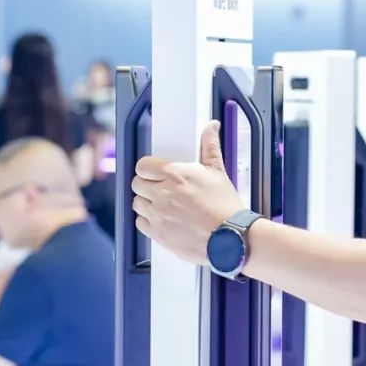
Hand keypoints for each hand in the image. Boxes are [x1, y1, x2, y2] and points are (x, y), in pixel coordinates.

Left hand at [132, 121, 243, 264]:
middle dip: (146, 185)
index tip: (154, 173)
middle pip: (136, 184)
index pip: (143, 166)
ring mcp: (158, 214)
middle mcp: (163, 193)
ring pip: (137, 204)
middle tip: (159, 189)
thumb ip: (210, 147)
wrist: (230, 238)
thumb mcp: (218, 172)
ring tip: (162, 206)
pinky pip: (140, 223)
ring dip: (146, 203)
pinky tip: (162, 220)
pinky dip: (148, 221)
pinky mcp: (158, 233)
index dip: (147, 169)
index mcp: (175, 175)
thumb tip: (211, 127)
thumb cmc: (225, 206)